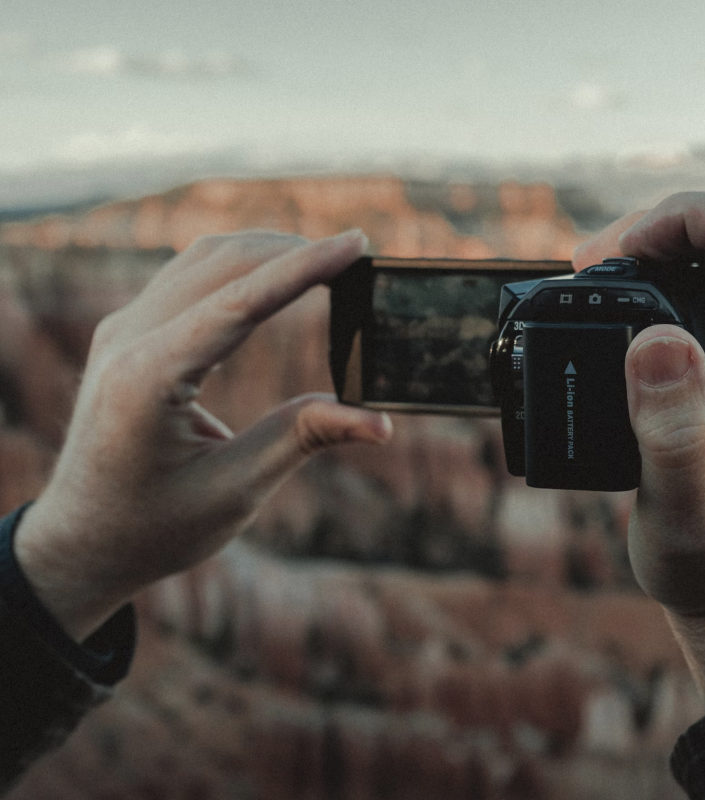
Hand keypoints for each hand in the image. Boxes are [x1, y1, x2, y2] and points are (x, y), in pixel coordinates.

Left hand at [15, 231, 392, 640]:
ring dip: (270, 252)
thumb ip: (303, 439)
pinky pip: (190, 276)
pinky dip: (243, 268)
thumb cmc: (155, 527)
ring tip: (330, 261)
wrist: (81, 541)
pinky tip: (281, 276)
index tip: (356, 244)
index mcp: (149, 379)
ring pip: (206, 259)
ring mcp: (122, 331)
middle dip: (295, 252)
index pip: (241, 302)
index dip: (305, 268)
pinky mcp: (128, 332)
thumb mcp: (235, 491)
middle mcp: (127, 341)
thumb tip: (380, 422)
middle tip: (361, 256)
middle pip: (225, 265)